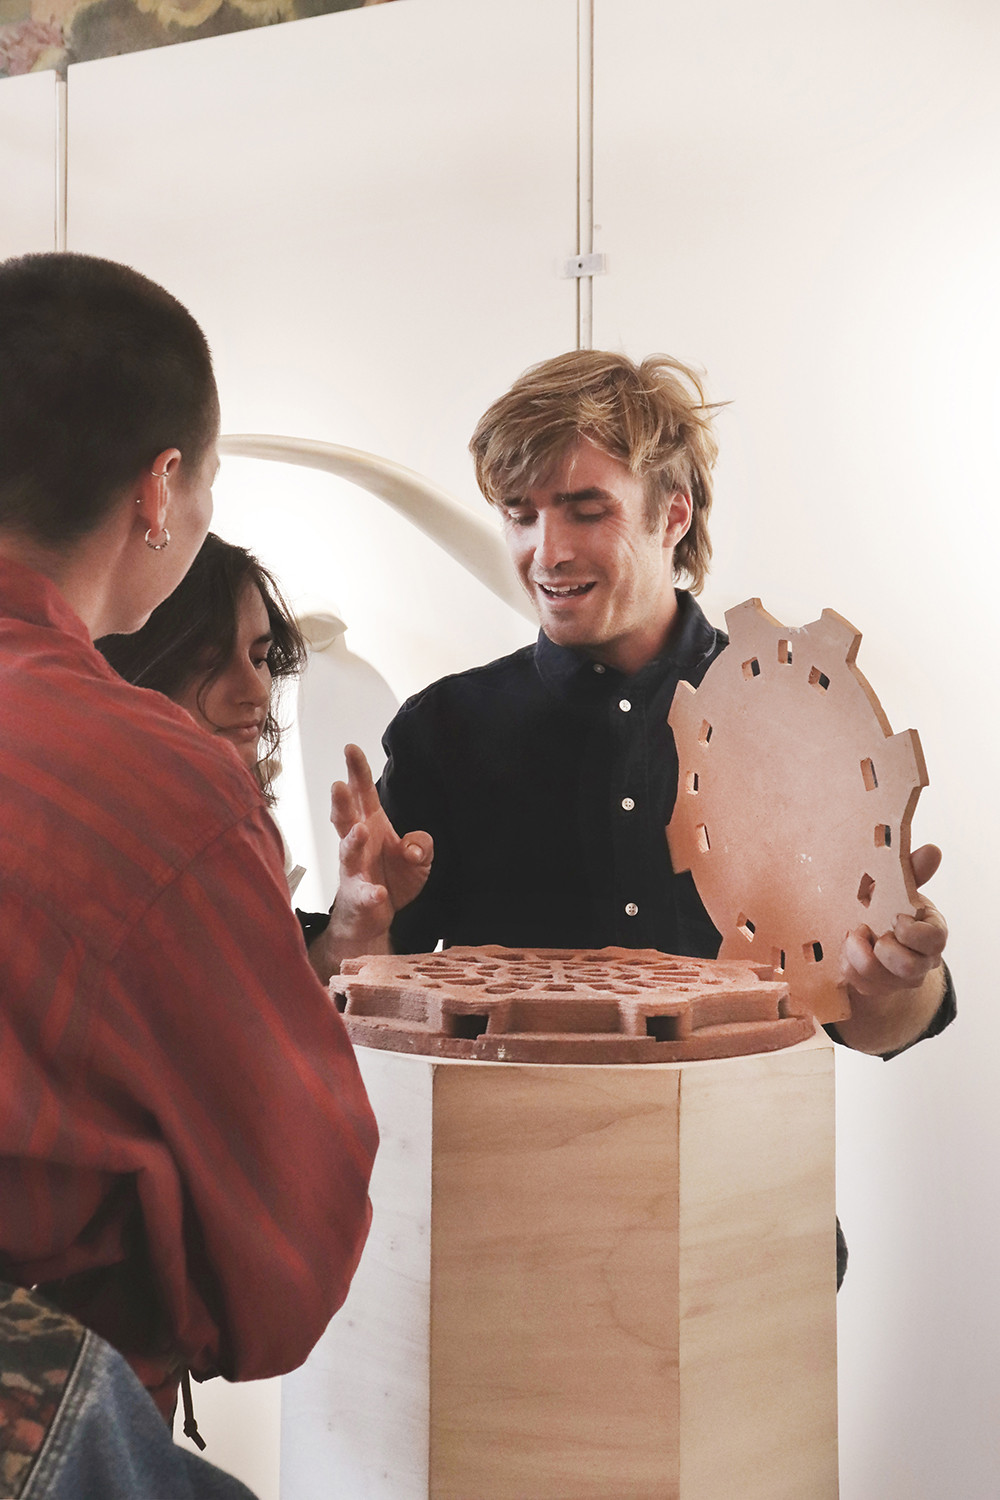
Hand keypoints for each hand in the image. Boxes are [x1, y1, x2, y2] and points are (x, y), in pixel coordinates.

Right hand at [319, 744, 431, 971]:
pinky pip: (365, 894)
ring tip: (360, 830)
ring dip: (353, 842)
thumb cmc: (392, 877)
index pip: (363, 794)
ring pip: (348, 853)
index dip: (356, 771)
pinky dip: (371, 893)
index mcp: (372, 825)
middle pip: (346, 818)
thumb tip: (414, 848)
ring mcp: (355, 871)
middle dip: (342, 802)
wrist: (374, 917)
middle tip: (339, 785)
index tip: (350, 748)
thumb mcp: (419, 858)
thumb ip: (422, 845)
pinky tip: (378, 892)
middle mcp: (359, 844)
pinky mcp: (360, 897)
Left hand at [835, 844, 948, 1053]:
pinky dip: (847, 963)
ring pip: (880, 978)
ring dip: (858, 954)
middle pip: (909, 967)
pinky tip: (845, 947)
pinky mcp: (877, 988)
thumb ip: (912, 871)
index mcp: (931, 931)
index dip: (911, 931)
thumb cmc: (886, 903)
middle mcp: (922, 960)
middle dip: (883, 948)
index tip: (893, 916)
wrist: (869, 931)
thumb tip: (931, 850)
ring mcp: (900, 979)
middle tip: (865, 927)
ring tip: (851, 935)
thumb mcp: (896, 885)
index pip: (934, 939)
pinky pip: (860, 983)